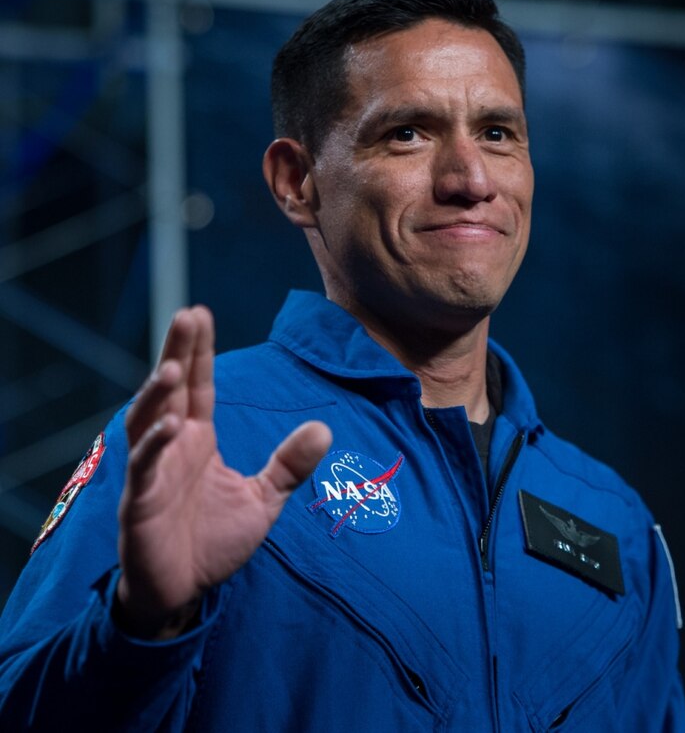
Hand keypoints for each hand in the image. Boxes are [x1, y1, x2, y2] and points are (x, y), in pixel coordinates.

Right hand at [116, 306, 330, 638]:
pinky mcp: (140, 503)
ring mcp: (153, 473)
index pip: (199, 387)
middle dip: (177, 352)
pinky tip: (170, 426)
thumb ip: (289, 465)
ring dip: (158, 394)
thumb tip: (325, 428)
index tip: (201, 312)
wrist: (184, 591)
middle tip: (187, 314)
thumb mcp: (263, 499)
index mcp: (198, 441)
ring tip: (173, 366)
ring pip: (148, 421)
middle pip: (171, 391)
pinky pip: (144, 468)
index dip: (198, 352)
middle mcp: (172, 447)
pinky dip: (153, 446)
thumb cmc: (215, 541)